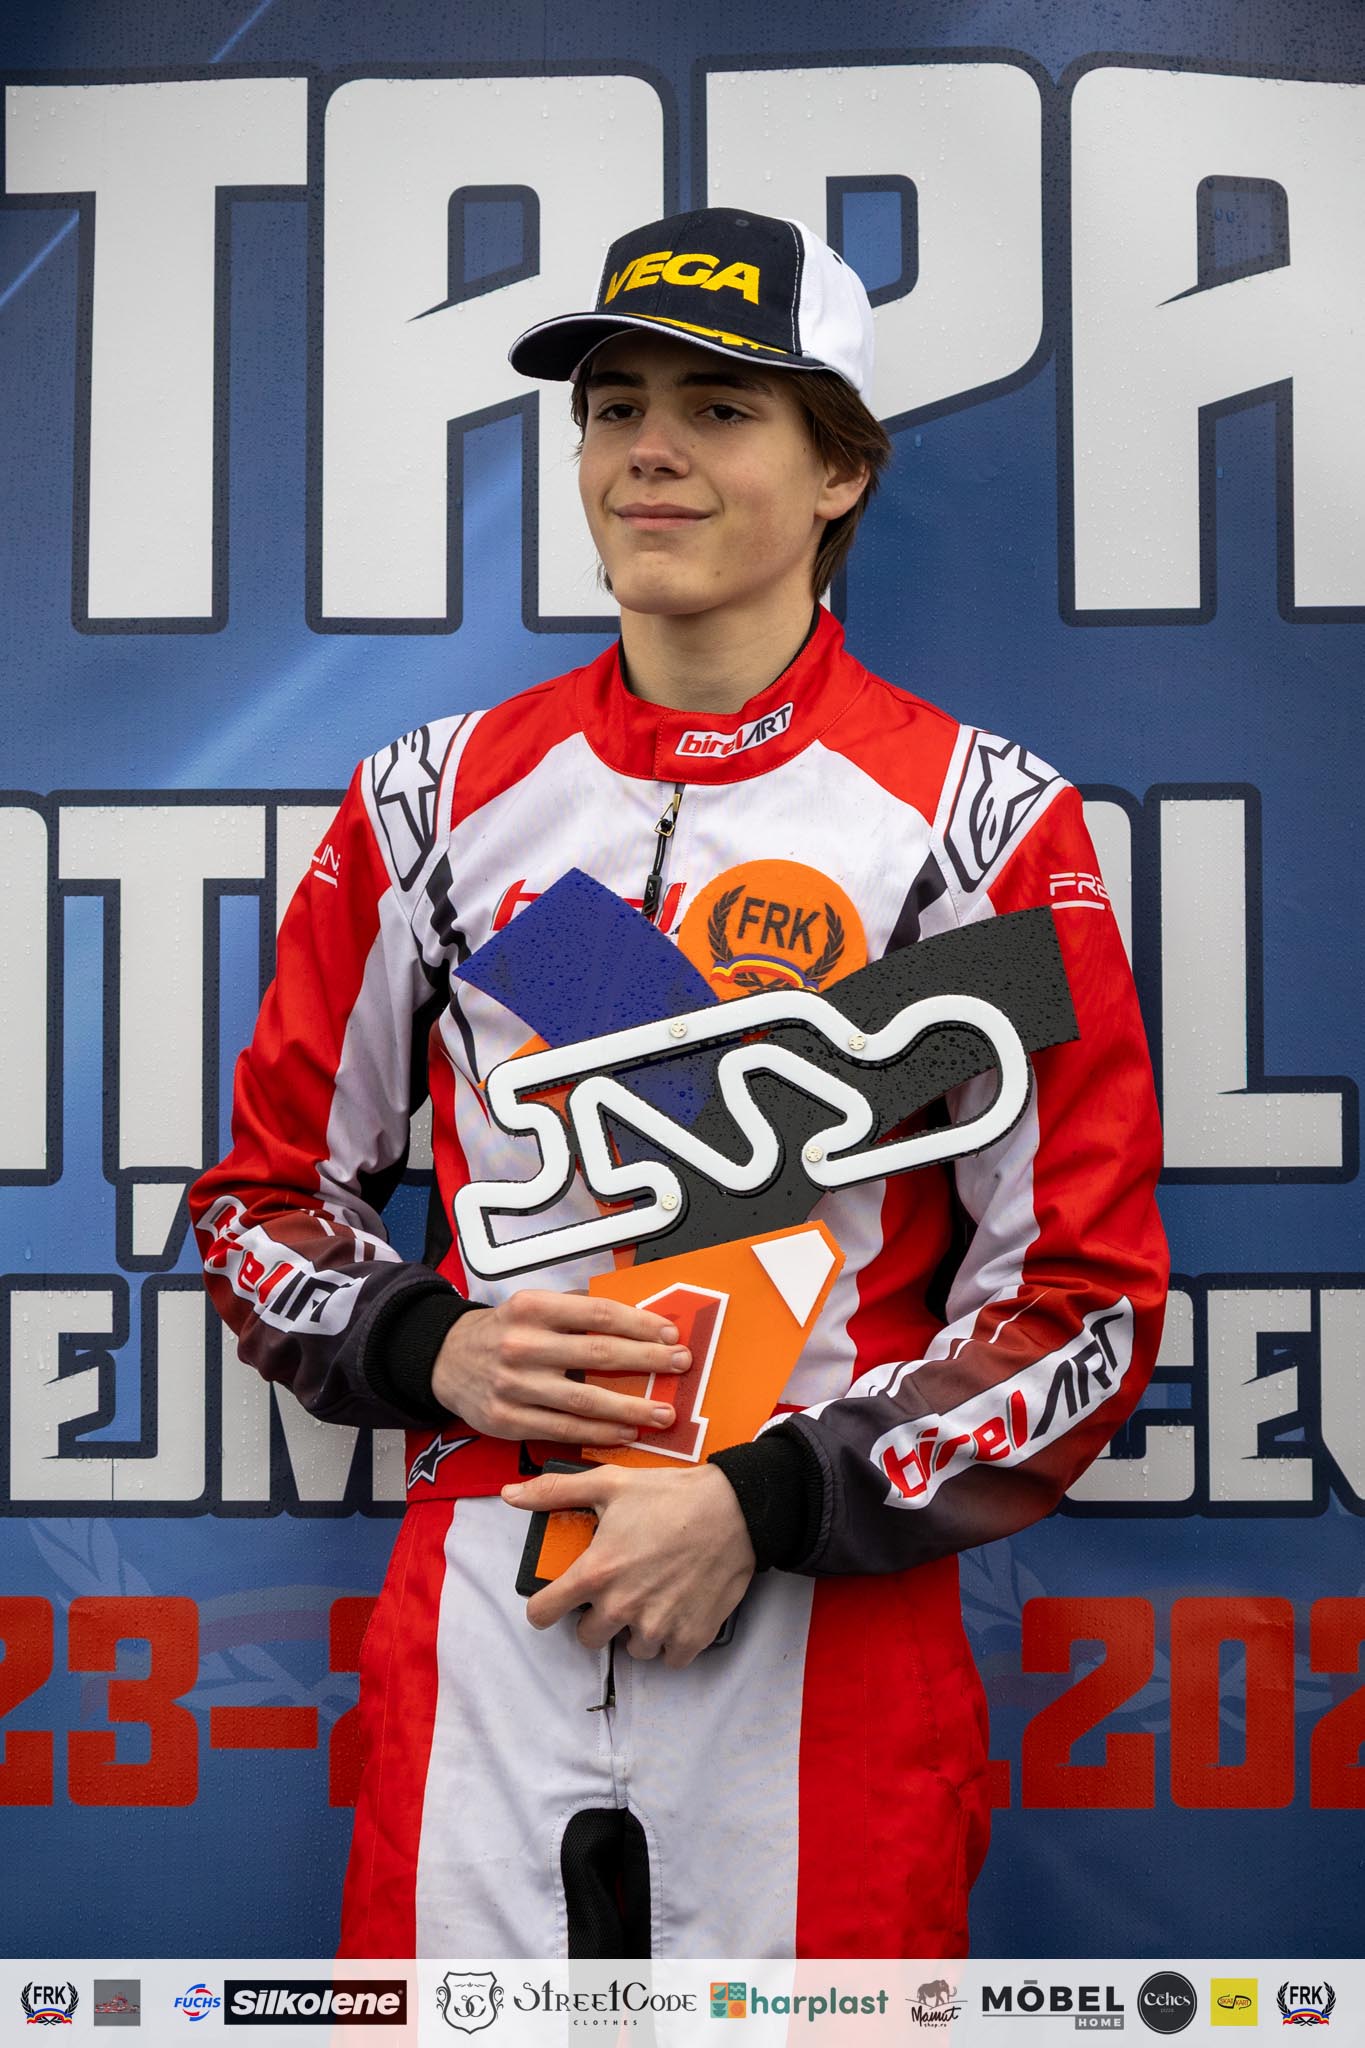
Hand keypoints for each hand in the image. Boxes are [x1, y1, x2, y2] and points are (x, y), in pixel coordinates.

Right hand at [431, 1289, 686, 1445]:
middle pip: (598, 1355)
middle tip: (680, 1366)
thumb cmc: (503, 1331)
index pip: (599, 1314)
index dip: (640, 1324)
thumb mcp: (533, 1306)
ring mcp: (514, 1385)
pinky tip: (627, 1431)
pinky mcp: (508, 1420)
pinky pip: (565, 1430)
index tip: (670, 1334)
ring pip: (585, 1400)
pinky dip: (600, 1433)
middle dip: (647, 1362)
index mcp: (533, 1308)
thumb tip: (639, 1320)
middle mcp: (522, 1344)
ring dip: (631, 1408)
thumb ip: (578, 1312)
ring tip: (664, 1412)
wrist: (446, 1360)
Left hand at [502, 1463, 755, 1668]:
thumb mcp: (609, 1483)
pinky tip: (678, 1607)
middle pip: (587, 1637)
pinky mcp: (689, 1639)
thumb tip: (510, 1496)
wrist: (735, 1510)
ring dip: (636, 1628)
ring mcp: (657, 1628)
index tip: (557, 1600)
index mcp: (595, 1574)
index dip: (545, 1606)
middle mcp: (621, 1608)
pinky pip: (668, 1657)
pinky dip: (670, 1639)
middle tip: (618, 1587)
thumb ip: (556, 1492)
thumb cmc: (670, 1495)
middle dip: (597, 1616)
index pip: (543, 1614)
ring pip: (630, 1648)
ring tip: (653, 1593)